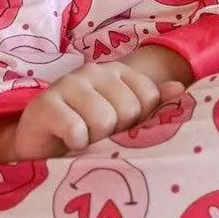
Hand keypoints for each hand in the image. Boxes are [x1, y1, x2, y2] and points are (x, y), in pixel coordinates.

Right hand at [7, 62, 184, 161]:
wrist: (39, 146)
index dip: (139, 120)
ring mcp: (68, 84)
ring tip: (83, 139)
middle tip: (98, 135)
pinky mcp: (45, 104)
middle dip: (116, 131)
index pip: (150, 96)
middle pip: (128, 109)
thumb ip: (152, 105)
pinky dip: (75, 144)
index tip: (121, 128)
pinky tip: (67, 142)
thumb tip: (179, 89)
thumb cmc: (87, 132)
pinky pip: (76, 130)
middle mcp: (93, 71)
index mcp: (117, 72)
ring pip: (103, 119)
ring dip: (94, 139)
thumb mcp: (124, 121)